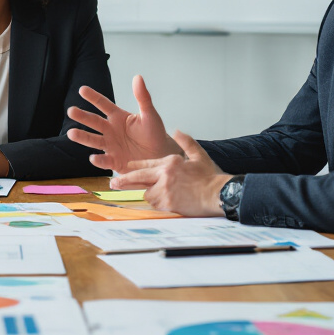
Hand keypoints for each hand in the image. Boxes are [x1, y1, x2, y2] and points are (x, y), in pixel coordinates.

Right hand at [66, 75, 183, 172]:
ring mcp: (111, 146)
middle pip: (93, 122)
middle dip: (82, 116)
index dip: (93, 97)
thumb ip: (143, 97)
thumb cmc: (155, 133)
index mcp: (118, 117)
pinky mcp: (114, 162)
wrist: (161, 156)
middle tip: (71, 111)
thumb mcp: (150, 115)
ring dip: (82, 137)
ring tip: (71, 133)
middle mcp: (110, 130)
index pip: (103, 104)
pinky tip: (93, 157)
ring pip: (93, 140)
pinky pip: (104, 161)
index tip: (82, 89)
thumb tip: (138, 77)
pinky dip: (98, 160)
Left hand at [110, 130, 230, 216]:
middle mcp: (164, 175)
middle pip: (138, 177)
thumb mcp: (199, 155)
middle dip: (124, 180)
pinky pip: (156, 204)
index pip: (147, 163)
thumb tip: (177, 130)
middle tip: (113, 183)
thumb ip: (186, 142)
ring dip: (147, 193)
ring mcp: (165, 190)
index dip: (135, 165)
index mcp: (170, 162)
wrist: (220, 194)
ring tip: (150, 195)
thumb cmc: (211, 177)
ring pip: (146, 192)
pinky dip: (157, 203)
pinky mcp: (168, 204)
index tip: (126, 166)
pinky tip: (163, 203)